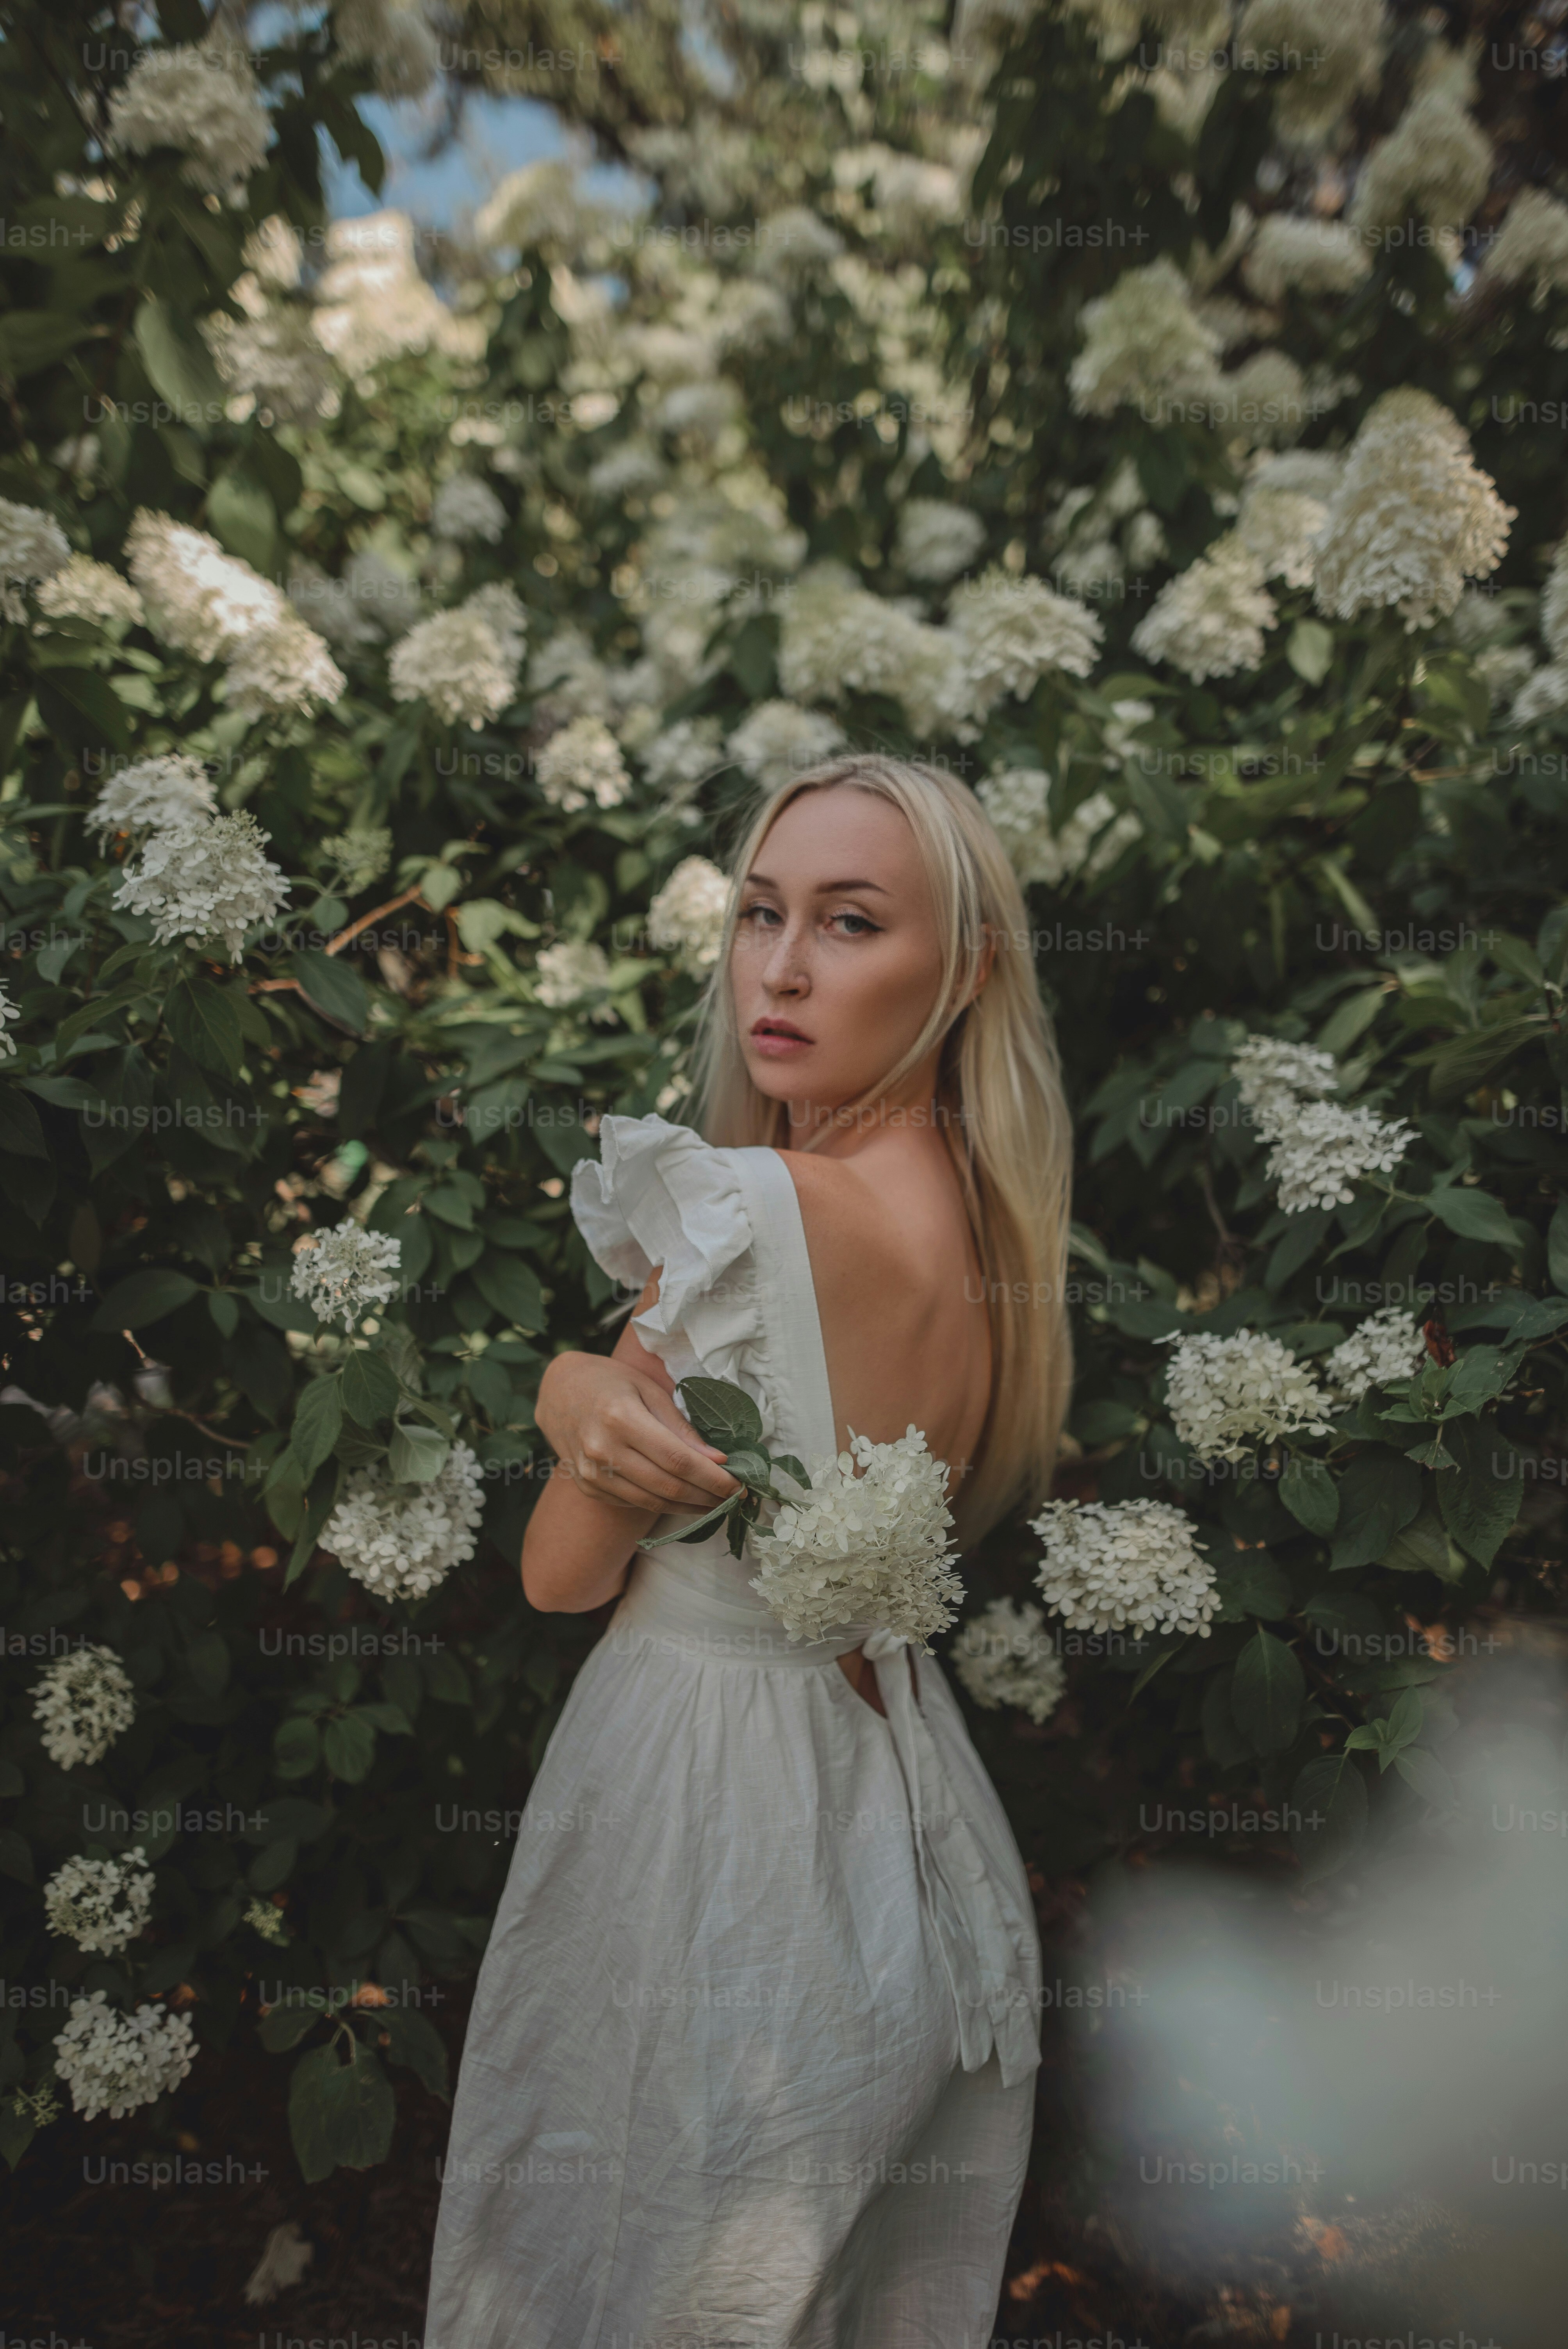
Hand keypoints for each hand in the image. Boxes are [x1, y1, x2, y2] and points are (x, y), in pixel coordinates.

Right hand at [535, 1353, 741, 1515]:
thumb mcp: (649, 1391)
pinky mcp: (587, 1486)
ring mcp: (591, 1473)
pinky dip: (663, 1504)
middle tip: (734, 1499)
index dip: (713, 1479)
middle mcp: (602, 1450)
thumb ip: (682, 1428)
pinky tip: (684, 1499)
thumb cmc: (611, 1383)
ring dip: (690, 1507)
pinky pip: (633, 1503)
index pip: (678, 1461)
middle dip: (708, 1497)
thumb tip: (718, 1461)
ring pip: (652, 1502)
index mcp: (621, 1419)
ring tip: (716, 1503)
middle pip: (667, 1487)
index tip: (739, 1485)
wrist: (558, 1391)